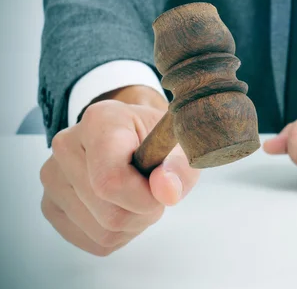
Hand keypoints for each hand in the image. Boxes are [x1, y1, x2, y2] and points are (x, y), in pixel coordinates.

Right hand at [40, 86, 199, 255]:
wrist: (135, 137)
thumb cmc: (156, 141)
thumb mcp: (180, 147)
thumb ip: (178, 168)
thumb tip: (167, 191)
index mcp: (101, 121)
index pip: (111, 180)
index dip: (143, 198)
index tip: (162, 191)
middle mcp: (66, 145)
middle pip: (110, 213)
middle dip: (143, 212)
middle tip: (153, 190)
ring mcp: (53, 176)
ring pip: (102, 232)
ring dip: (132, 224)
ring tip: (138, 197)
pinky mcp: (51, 205)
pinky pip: (93, 241)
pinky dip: (117, 234)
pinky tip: (122, 207)